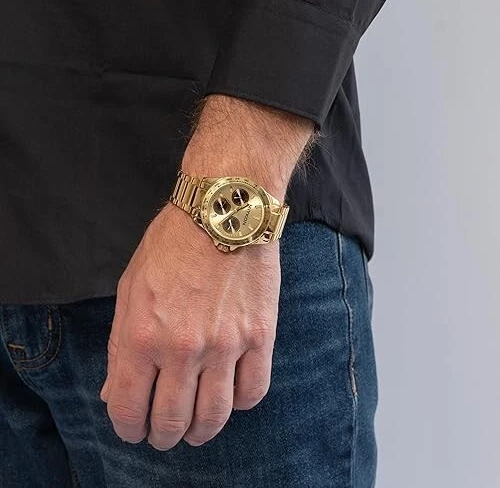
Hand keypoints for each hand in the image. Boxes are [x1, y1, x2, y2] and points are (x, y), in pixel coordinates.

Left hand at [100, 202, 280, 449]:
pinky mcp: (260, 337)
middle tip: (162, 434)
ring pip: (214, 417)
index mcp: (141, 336)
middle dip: (162, 437)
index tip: (133, 429)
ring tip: (195, 430)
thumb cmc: (172, 245)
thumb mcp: (129, 289)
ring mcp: (226, 345)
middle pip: (172, 421)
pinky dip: (238, 405)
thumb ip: (119, 346)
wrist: (223, 212)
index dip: (128, 429)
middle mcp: (183, 348)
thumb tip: (114, 392)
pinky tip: (229, 395)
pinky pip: (252, 392)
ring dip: (200, 432)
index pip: (129, 408)